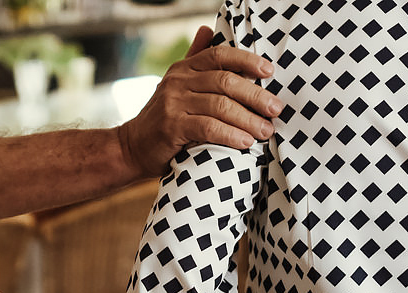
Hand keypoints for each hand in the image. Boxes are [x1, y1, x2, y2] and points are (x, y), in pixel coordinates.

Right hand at [117, 25, 282, 178]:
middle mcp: (178, 81)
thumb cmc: (162, 118)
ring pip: (220, 105)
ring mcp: (174, 103)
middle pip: (226, 82)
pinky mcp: (172, 126)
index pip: (220, 56)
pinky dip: (230, 134)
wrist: (131, 146)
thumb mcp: (175, 84)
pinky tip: (245, 142)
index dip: (247, 60)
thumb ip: (194, 59)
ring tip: (265, 130)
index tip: (269, 71)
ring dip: (248, 119)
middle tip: (276, 109)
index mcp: (184, 68)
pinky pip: (208, 127)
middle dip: (255, 96)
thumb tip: (207, 29)